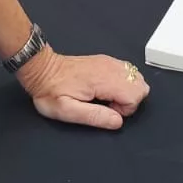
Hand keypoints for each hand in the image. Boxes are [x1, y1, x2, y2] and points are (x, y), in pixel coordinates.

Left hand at [15, 47, 147, 129]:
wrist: (42, 70)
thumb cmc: (51, 92)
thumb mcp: (67, 111)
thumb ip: (95, 116)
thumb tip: (118, 121)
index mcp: (103, 79)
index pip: (135, 94)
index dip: (124, 108)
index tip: (105, 109)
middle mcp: (110, 67)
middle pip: (141, 85)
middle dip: (129, 100)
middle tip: (106, 104)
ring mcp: (109, 62)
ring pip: (136, 78)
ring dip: (127, 92)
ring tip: (105, 97)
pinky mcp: (106, 61)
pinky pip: (127, 72)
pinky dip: (123, 83)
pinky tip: (105, 89)